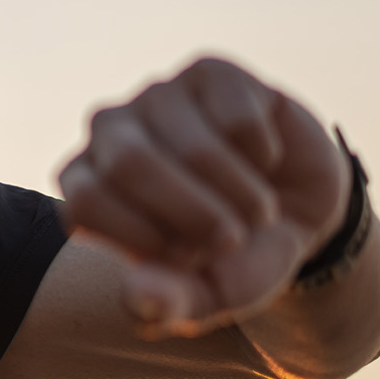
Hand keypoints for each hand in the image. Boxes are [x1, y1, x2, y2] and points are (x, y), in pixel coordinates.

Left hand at [58, 57, 349, 338]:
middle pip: (130, 163)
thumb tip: (140, 300)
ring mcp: (158, 96)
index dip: (143, 237)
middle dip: (194, 214)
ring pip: (193, 145)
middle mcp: (110, 131)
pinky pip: (239, 119)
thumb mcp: (206, 294)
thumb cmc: (233, 256)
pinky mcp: (210, 73)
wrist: (297, 214)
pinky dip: (265, 157)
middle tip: (231, 241)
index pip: (82, 202)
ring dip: (241, 195)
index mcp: (86, 184)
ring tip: (257, 212)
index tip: (187, 260)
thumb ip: (168, 304)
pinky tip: (264, 161)